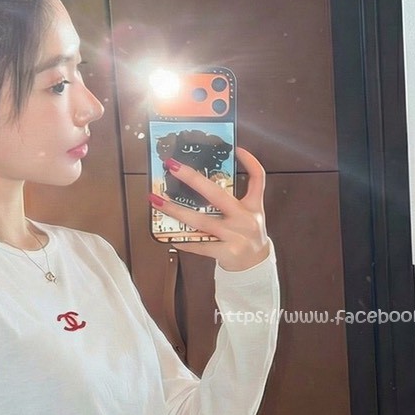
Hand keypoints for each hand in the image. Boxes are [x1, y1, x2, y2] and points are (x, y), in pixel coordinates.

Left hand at [151, 145, 270, 271]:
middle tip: (173, 166)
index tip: (237, 149)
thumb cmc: (247, 235)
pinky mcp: (226, 252)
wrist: (255, 265)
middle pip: (218, 195)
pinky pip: (198, 244)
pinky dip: (183, 239)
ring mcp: (236, 236)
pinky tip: (168, 235)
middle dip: (193, 179)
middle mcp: (246, 219)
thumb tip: (202, 181)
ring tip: (157, 201)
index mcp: (253, 206)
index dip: (249, 162)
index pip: (258, 178)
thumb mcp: (250, 214)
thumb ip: (235, 198)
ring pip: (200, 220)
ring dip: (175, 210)